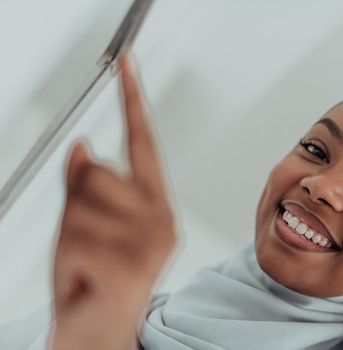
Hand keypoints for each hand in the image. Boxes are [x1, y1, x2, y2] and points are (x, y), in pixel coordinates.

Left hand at [50, 54, 177, 349]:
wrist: (101, 330)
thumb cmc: (94, 278)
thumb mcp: (84, 222)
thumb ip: (85, 182)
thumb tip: (81, 146)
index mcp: (154, 204)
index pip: (142, 141)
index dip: (133, 101)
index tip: (128, 67)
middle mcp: (161, 218)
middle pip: (99, 170)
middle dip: (77, 200)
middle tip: (85, 238)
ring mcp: (151, 240)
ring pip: (83, 198)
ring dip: (69, 230)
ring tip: (85, 259)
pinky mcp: (134, 262)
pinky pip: (76, 234)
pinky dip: (67, 256)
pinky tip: (84, 275)